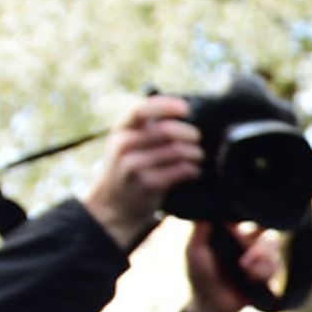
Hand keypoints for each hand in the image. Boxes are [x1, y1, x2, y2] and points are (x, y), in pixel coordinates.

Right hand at [81, 96, 202, 250]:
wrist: (112, 205)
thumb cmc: (128, 168)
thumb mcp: (127, 144)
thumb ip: (146, 128)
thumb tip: (182, 113)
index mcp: (121, 130)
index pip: (142, 110)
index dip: (166, 106)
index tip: (186, 109)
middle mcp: (124, 145)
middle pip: (166, 131)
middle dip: (190, 134)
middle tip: (198, 139)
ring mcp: (134, 165)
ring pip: (177, 151)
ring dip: (195, 153)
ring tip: (199, 156)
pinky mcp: (147, 184)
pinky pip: (180, 170)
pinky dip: (193, 169)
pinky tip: (194, 171)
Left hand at [184, 222, 282, 311]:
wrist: (211, 305)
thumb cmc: (199, 277)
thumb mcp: (194, 252)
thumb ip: (199, 230)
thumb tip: (206, 207)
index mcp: (233, 232)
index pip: (250, 216)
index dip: (251, 217)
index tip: (241, 227)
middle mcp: (249, 242)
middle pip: (267, 229)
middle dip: (259, 245)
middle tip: (244, 259)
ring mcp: (261, 258)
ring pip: (274, 247)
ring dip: (262, 259)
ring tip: (246, 270)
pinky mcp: (268, 274)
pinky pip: (276, 265)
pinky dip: (264, 272)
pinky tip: (252, 279)